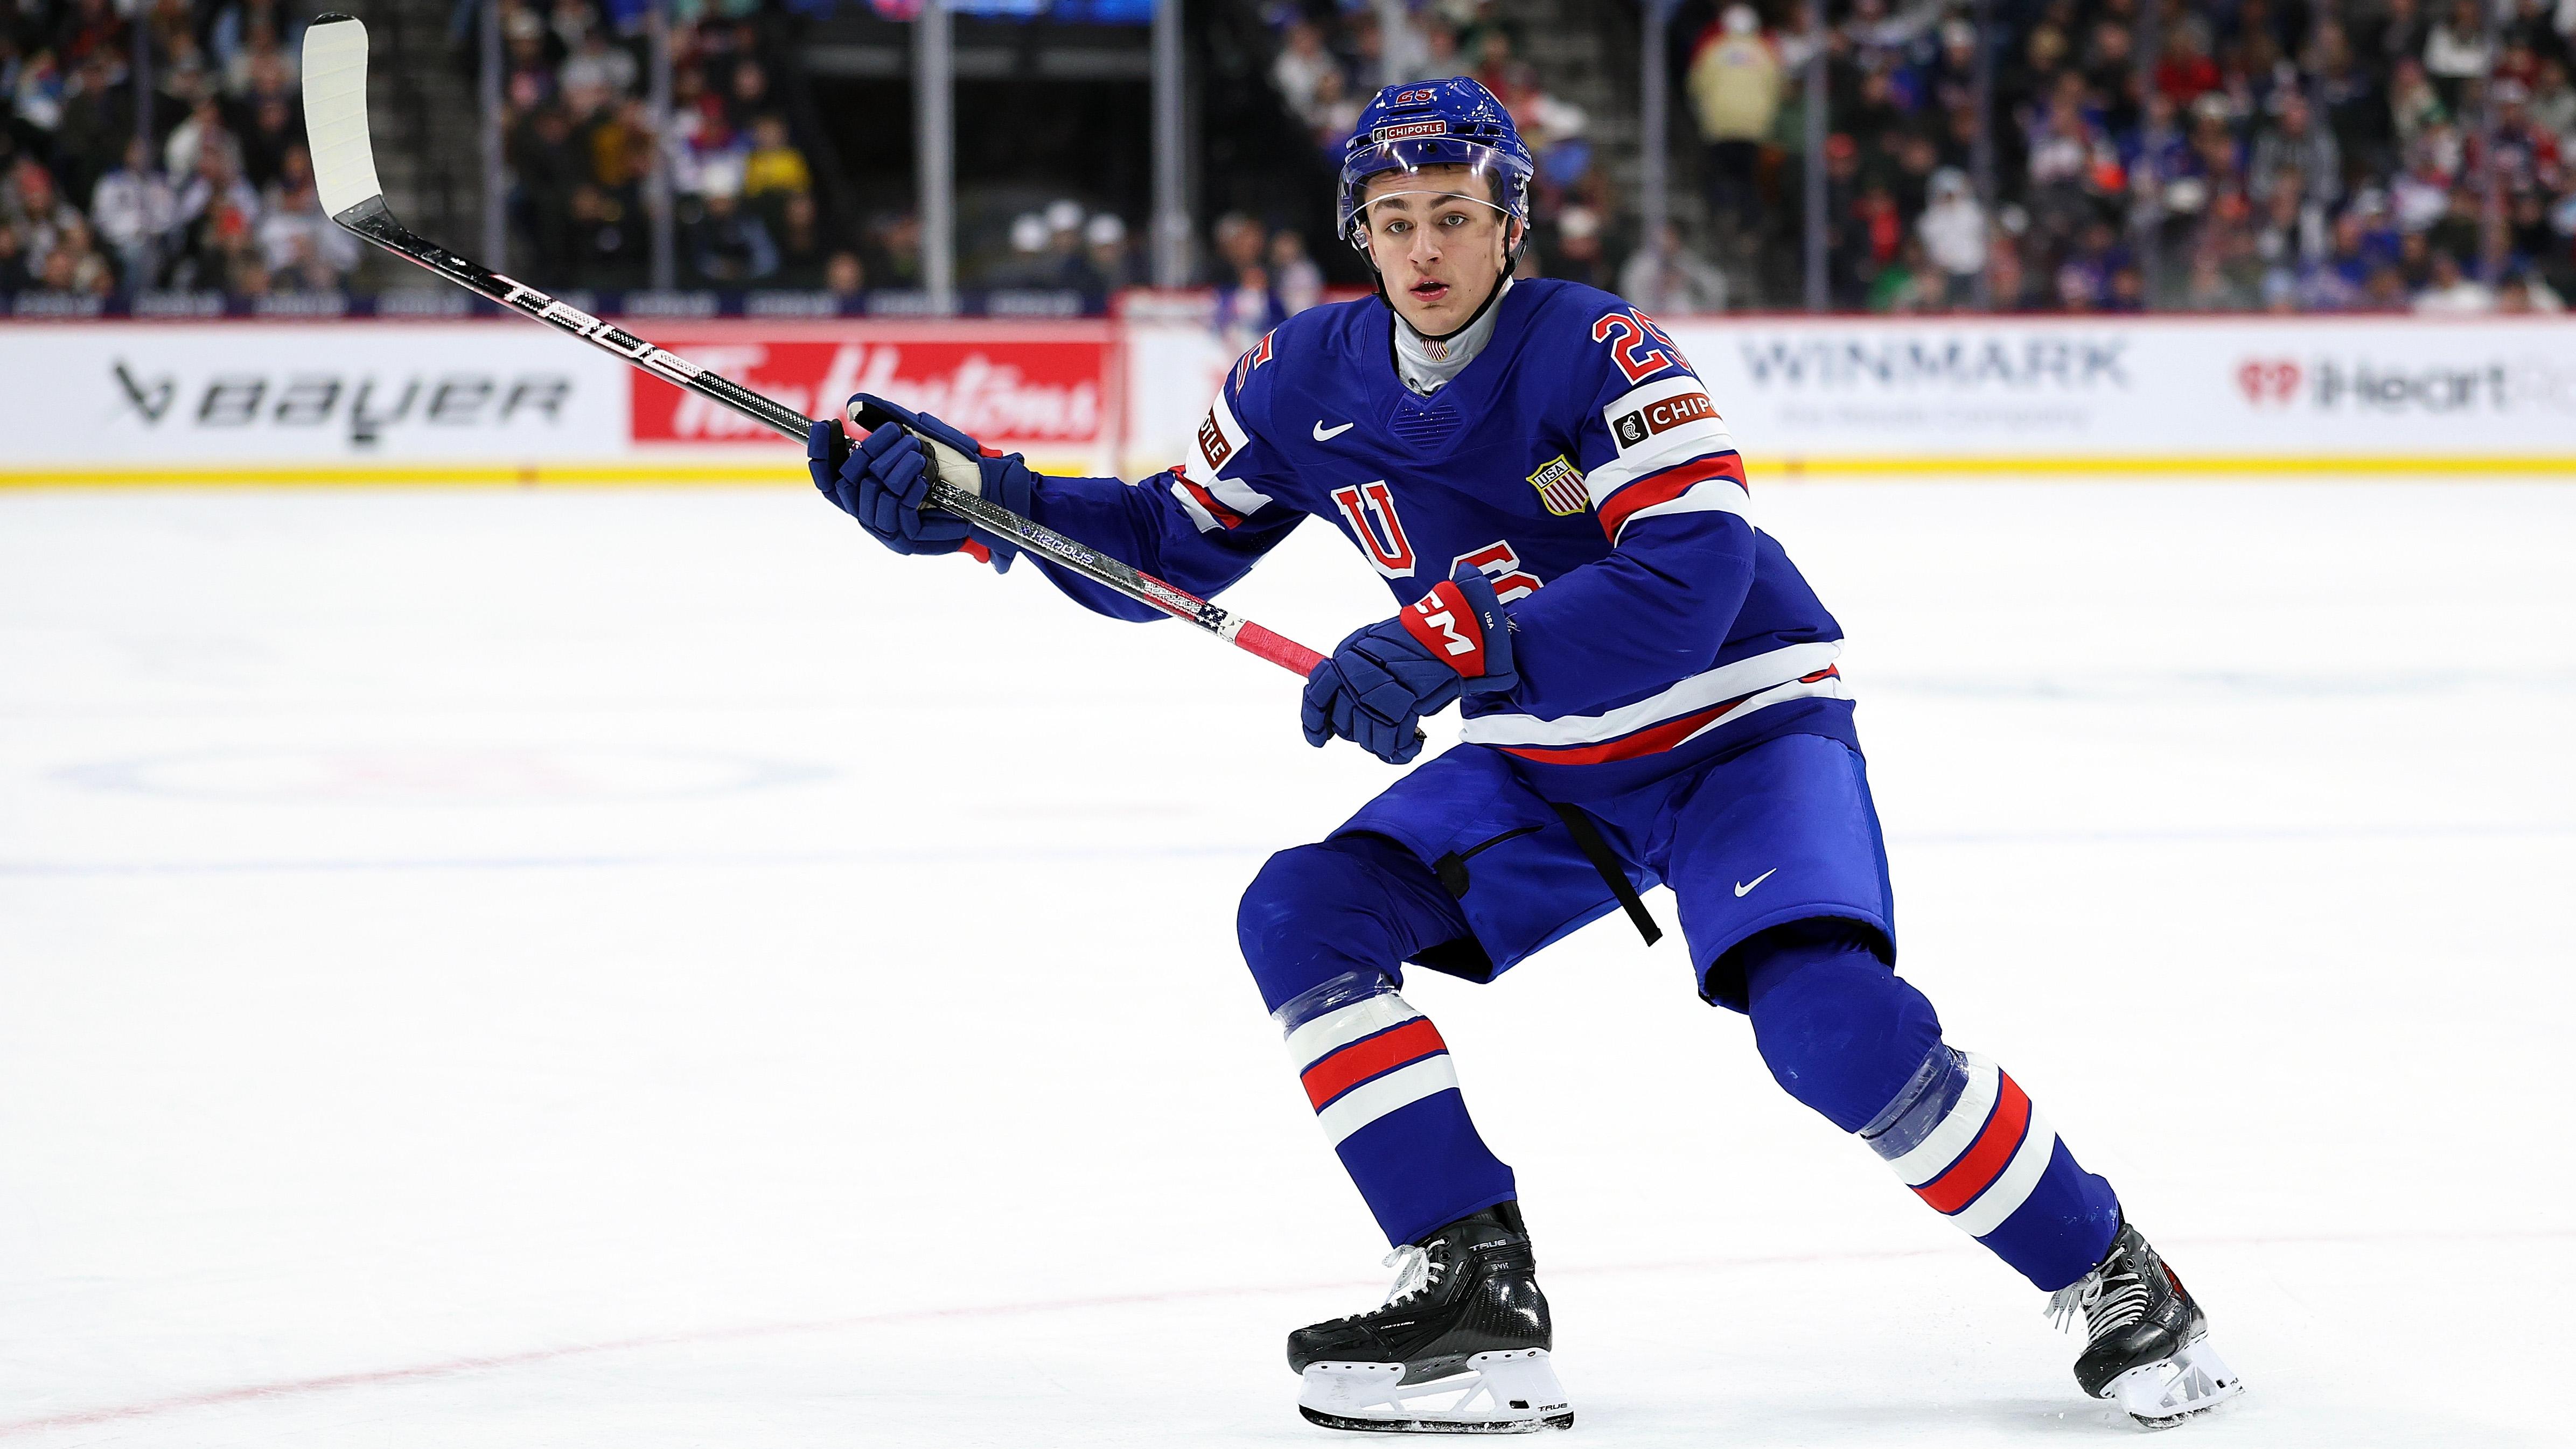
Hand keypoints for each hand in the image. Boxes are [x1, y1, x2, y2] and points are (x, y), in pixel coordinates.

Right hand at [809, 393, 1035, 569]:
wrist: (989, 494)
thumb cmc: (953, 465)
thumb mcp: (918, 436)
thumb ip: (887, 422)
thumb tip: (855, 405)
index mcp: (864, 489)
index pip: (827, 476)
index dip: (821, 451)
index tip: (827, 423)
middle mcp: (868, 510)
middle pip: (846, 482)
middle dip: (871, 453)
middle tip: (899, 437)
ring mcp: (885, 529)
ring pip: (871, 495)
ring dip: (895, 469)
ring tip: (919, 455)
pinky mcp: (907, 542)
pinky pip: (896, 514)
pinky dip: (908, 490)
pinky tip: (923, 477)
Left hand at [1302, 567, 1519, 763]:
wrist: (1444, 636)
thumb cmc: (1410, 641)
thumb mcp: (1367, 644)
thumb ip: (1348, 670)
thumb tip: (1337, 705)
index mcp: (1342, 661)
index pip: (1316, 699)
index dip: (1314, 725)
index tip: (1320, 741)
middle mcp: (1353, 680)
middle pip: (1344, 725)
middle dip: (1360, 731)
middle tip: (1383, 724)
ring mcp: (1375, 696)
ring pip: (1366, 738)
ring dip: (1383, 742)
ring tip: (1400, 734)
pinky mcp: (1401, 710)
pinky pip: (1392, 744)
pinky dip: (1402, 750)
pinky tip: (1412, 744)